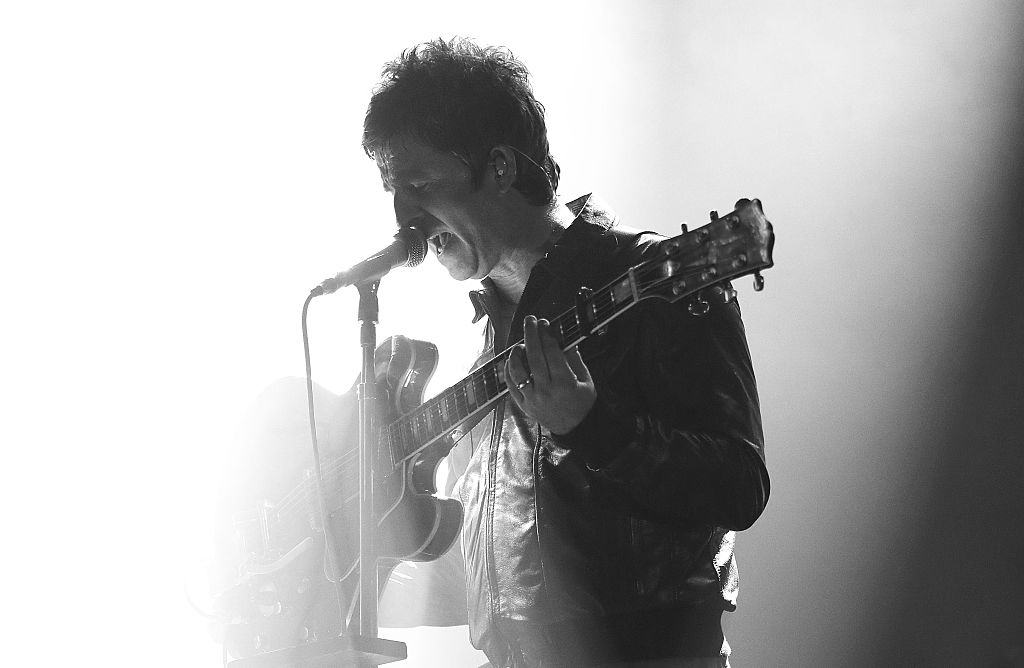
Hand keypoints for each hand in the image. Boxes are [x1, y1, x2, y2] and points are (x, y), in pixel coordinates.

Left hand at [505, 315, 596, 434]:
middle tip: (530, 321)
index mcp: (564, 383)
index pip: (552, 352)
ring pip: (517, 370)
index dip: (547, 334)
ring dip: (516, 353)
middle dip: (531, 334)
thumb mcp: (587, 381)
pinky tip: (513, 359)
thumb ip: (575, 359)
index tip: (545, 323)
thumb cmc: (582, 404)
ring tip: (520, 343)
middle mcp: (546, 390)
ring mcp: (532, 398)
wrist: (575, 429)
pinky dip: (509, 369)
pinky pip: (511, 384)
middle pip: (533, 356)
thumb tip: (565, 339)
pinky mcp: (523, 405)